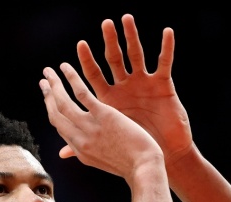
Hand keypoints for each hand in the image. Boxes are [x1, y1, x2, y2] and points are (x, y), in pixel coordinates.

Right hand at [39, 62, 162, 181]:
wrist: (145, 169)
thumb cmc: (131, 166)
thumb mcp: (101, 161)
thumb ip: (84, 152)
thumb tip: (64, 153)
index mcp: (80, 151)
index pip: (60, 128)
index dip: (52, 112)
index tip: (49, 100)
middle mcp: (80, 139)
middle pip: (55, 115)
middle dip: (47, 96)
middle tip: (43, 82)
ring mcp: (90, 127)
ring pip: (63, 103)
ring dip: (53, 85)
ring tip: (48, 71)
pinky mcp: (103, 115)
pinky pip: (81, 94)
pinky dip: (71, 78)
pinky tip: (65, 67)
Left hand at [76, 14, 193, 164]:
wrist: (160, 154)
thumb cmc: (132, 148)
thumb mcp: (107, 140)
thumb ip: (85, 141)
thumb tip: (62, 152)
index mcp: (108, 97)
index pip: (92, 76)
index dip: (84, 62)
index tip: (78, 46)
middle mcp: (124, 86)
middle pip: (114, 59)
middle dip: (109, 41)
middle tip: (104, 23)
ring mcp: (143, 83)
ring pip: (137, 54)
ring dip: (132, 36)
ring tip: (126, 19)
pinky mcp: (162, 85)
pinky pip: (165, 63)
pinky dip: (167, 48)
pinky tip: (167, 32)